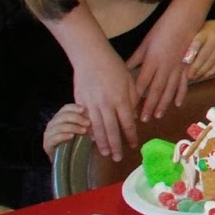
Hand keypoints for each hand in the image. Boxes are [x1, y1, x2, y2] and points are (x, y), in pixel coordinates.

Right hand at [41, 104, 90, 159]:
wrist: (74, 160)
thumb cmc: (81, 141)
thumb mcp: (86, 129)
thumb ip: (87, 121)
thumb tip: (94, 114)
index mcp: (61, 117)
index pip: (65, 108)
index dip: (74, 107)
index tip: (84, 109)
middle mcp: (53, 124)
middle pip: (62, 116)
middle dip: (76, 118)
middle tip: (88, 123)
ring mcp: (49, 134)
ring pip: (59, 126)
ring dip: (72, 127)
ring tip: (84, 131)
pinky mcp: (47, 145)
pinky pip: (54, 138)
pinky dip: (63, 136)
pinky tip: (72, 136)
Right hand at [71, 45, 137, 159]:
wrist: (90, 56)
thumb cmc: (113, 66)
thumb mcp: (129, 81)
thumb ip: (132, 99)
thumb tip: (132, 116)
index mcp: (121, 99)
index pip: (127, 123)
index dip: (131, 135)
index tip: (134, 145)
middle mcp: (106, 104)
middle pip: (112, 130)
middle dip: (115, 145)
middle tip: (118, 158)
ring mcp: (91, 104)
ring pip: (97, 128)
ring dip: (102, 142)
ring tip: (105, 153)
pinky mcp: (80, 102)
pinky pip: (86, 121)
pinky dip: (89, 131)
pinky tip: (92, 139)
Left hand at [130, 3, 204, 119]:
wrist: (185, 21)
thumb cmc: (162, 29)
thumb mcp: (145, 43)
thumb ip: (136, 58)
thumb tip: (124, 70)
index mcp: (152, 61)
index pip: (141, 84)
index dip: (135, 98)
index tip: (129, 109)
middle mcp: (164, 67)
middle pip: (155, 90)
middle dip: (149, 106)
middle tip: (143, 120)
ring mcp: (177, 68)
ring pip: (169, 90)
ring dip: (163, 104)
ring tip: (158, 116)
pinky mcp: (186, 66)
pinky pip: (183, 83)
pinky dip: (180, 94)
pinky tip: (178, 104)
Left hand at [185, 21, 214, 80]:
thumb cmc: (201, 32)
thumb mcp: (194, 32)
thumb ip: (188, 42)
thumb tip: (178, 57)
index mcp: (204, 33)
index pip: (198, 42)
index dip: (192, 52)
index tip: (184, 61)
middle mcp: (214, 39)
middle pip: (205, 55)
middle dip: (196, 67)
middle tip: (188, 75)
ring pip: (212, 62)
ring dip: (202, 71)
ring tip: (193, 77)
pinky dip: (210, 72)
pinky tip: (202, 76)